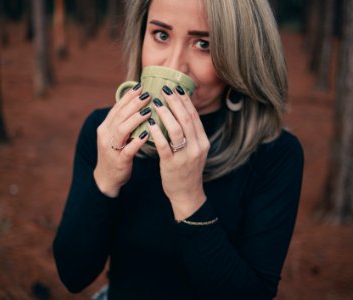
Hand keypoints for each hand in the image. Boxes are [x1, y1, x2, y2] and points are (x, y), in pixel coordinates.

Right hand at [94, 85, 151, 196]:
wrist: (107, 178)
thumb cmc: (116, 153)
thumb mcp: (116, 135)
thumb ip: (124, 120)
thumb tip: (137, 102)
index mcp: (105, 127)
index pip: (117, 108)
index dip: (128, 97)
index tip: (141, 87)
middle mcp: (106, 135)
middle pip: (120, 115)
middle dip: (134, 104)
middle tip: (148, 95)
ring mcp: (111, 148)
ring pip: (122, 130)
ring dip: (135, 119)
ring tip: (148, 112)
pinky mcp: (119, 161)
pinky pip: (128, 149)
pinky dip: (137, 141)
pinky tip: (147, 134)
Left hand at [147, 85, 208, 219]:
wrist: (187, 193)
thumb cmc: (187, 169)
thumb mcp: (194, 150)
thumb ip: (189, 133)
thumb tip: (180, 111)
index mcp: (203, 141)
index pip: (194, 116)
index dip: (185, 101)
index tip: (176, 87)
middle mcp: (197, 147)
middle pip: (187, 119)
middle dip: (175, 102)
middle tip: (165, 89)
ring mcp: (186, 156)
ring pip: (177, 130)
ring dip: (166, 114)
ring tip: (156, 103)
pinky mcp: (172, 164)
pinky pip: (164, 145)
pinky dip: (157, 132)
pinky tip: (150, 123)